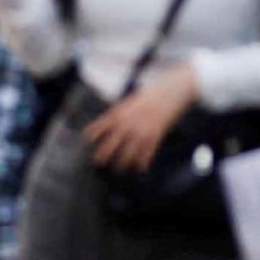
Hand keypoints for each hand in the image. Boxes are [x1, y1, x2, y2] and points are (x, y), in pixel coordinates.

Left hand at [83, 71, 201, 171]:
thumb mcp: (133, 99)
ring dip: (123, 162)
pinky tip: (140, 167)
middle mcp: (129, 122)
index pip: (103, 123)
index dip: (93, 132)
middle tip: (98, 162)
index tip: (87, 139)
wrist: (173, 90)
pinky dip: (143, 161)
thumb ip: (122, 110)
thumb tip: (113, 120)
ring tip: (120, 169)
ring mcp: (142, 129)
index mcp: (122, 111)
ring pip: (128, 151)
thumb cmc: (154, 93)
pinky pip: (147, 152)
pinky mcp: (155, 134)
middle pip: (112, 142)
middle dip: (104, 153)